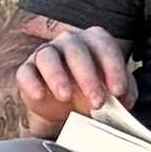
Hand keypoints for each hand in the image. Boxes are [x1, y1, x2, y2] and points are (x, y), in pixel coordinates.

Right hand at [13, 23, 132, 135]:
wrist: (66, 110)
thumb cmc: (93, 93)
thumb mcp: (112, 92)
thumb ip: (124, 91)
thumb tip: (125, 99)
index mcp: (94, 41)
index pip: (104, 46)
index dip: (112, 68)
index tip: (118, 92)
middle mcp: (69, 41)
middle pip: (76, 50)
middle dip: (88, 77)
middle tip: (97, 102)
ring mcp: (46, 53)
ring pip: (48, 57)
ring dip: (57, 76)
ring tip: (65, 97)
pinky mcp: (27, 70)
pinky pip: (25, 72)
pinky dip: (31, 84)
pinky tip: (40, 96)